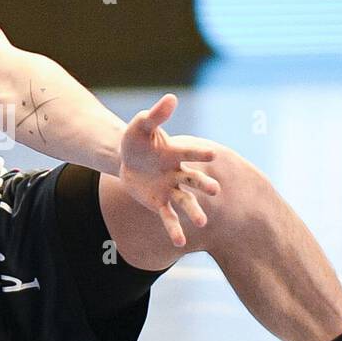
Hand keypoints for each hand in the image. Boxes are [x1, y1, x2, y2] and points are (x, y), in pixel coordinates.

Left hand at [118, 93, 220, 246]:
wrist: (126, 161)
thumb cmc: (137, 141)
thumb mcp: (140, 126)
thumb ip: (155, 115)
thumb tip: (172, 97)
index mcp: (176, 154)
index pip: (190, 152)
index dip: (199, 152)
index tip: (212, 153)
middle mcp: (178, 173)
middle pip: (194, 180)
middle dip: (203, 185)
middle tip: (215, 190)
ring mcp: (170, 190)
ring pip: (185, 202)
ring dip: (193, 211)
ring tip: (201, 222)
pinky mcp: (160, 204)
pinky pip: (168, 218)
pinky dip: (174, 229)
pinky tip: (179, 242)